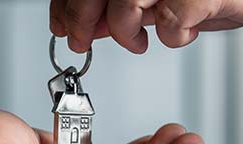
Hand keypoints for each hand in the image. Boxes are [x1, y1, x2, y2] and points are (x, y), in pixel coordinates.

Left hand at [50, 0, 242, 53]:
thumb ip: (124, 10)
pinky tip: (179, 35)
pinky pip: (172, 17)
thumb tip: (85, 24)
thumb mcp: (164, 1)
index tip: (63, 25)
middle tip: (81, 40)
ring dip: (123, 29)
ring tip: (140, 41)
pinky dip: (170, 34)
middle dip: (80, 14)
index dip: (69, 2)